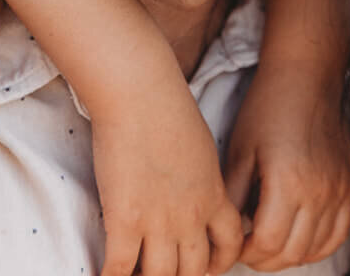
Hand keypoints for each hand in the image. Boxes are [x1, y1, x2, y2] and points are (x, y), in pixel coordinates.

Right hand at [92, 56, 243, 275]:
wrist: (141, 92)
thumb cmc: (168, 106)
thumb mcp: (201, 145)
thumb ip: (201, 175)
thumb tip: (195, 188)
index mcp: (213, 193)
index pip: (230, 244)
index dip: (218, 264)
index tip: (204, 267)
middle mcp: (190, 215)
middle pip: (193, 271)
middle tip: (162, 272)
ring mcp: (159, 221)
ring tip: (134, 275)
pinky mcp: (125, 221)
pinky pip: (119, 270)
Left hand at [224, 65, 349, 271]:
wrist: (306, 76)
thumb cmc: (268, 107)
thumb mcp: (240, 149)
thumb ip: (233, 197)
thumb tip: (226, 232)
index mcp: (287, 182)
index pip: (267, 245)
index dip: (246, 252)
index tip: (235, 243)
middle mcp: (318, 191)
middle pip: (291, 253)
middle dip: (264, 259)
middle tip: (248, 246)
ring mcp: (338, 189)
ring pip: (315, 248)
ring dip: (289, 255)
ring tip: (270, 242)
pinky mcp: (348, 184)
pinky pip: (339, 234)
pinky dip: (318, 246)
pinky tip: (300, 239)